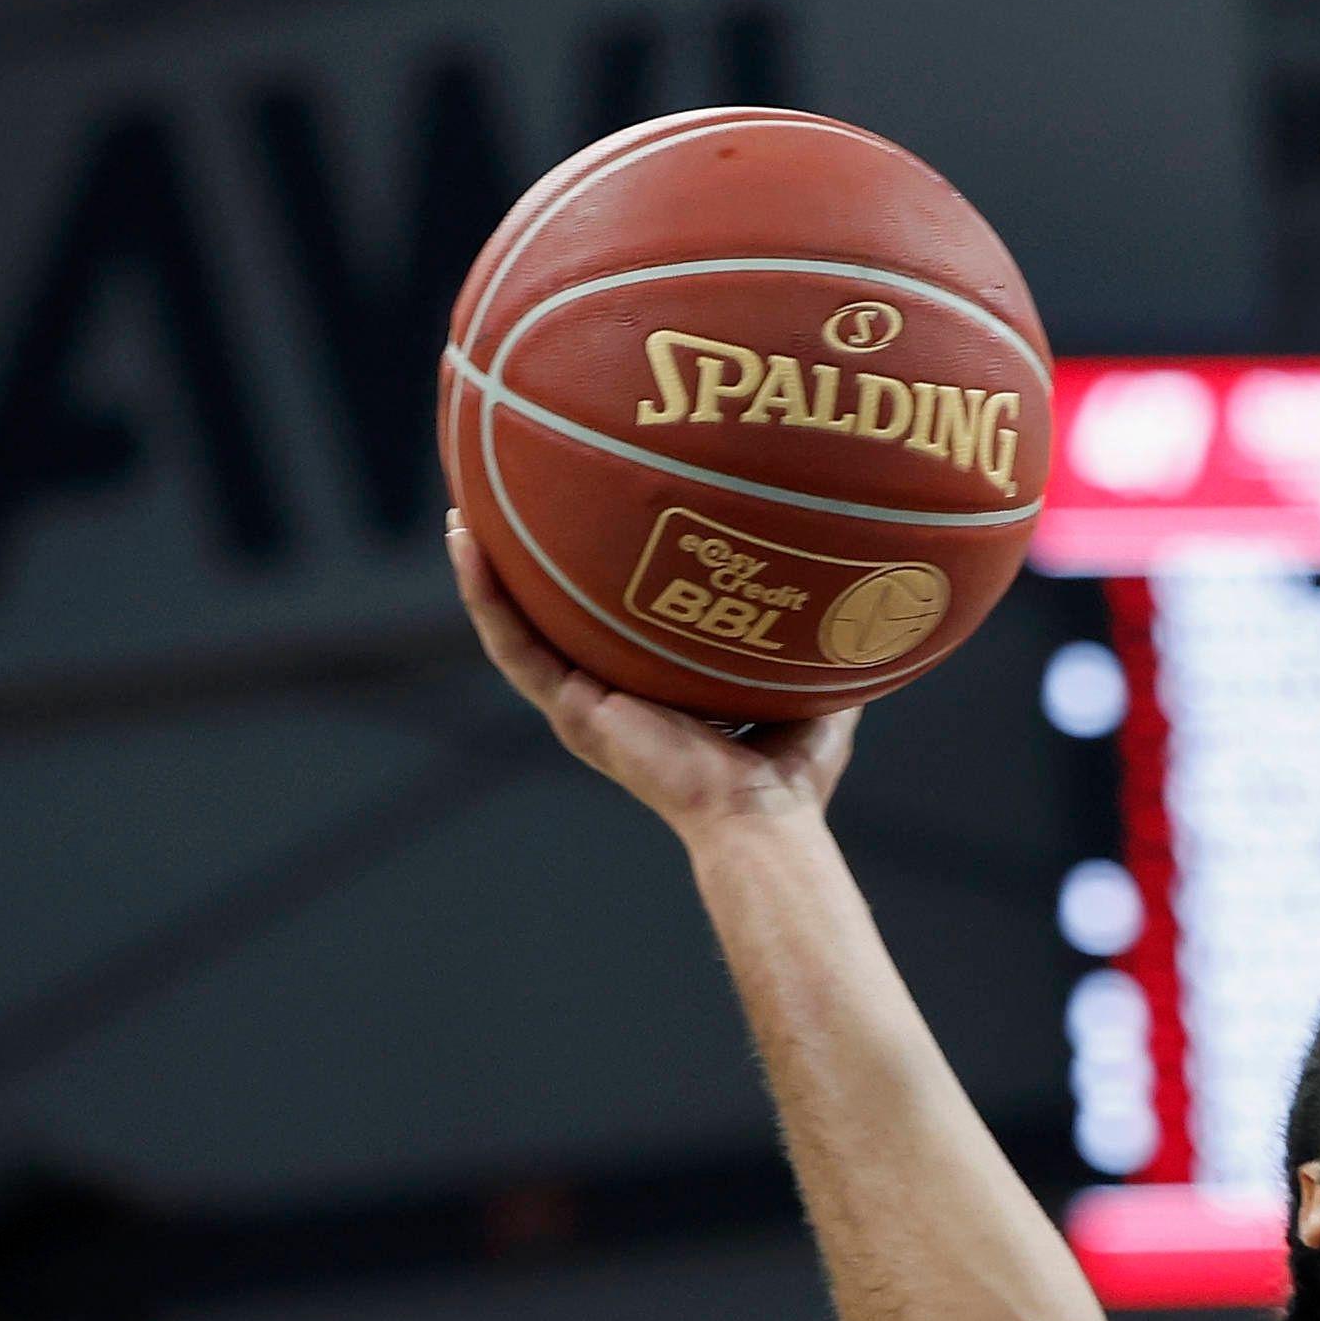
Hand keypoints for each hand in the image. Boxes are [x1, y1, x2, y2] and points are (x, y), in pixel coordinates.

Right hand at [449, 513, 855, 833]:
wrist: (760, 815)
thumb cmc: (790, 777)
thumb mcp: (807, 692)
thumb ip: (813, 647)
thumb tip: (855, 600)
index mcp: (652, 695)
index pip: (607, 631)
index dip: (589, 587)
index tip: (581, 529)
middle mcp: (608, 697)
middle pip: (552, 621)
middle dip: (525, 569)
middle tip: (506, 505)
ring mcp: (582, 704)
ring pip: (517, 627)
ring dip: (487, 573)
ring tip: (464, 515)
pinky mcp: (570, 709)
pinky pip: (513, 645)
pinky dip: (486, 596)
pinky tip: (468, 544)